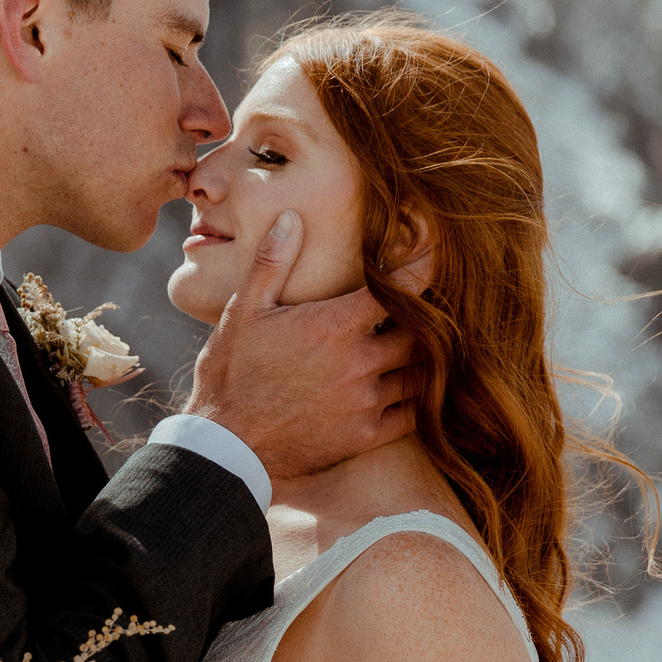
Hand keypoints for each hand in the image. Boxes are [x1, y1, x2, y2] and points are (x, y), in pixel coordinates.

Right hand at [187, 211, 418, 479]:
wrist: (226, 444)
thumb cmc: (231, 372)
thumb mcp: (245, 310)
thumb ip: (273, 262)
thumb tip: (291, 217)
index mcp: (335, 324)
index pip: (399, 288)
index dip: (422, 267)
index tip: (435, 253)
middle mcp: (359, 361)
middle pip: (420, 331)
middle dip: (423, 318)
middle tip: (424, 307)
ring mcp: (365, 401)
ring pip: (420, 374)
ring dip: (422, 359)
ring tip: (419, 347)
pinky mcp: (364, 436)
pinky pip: (411, 416)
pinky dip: (416, 401)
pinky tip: (409, 391)